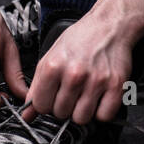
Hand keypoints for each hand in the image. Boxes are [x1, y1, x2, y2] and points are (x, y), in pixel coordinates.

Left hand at [23, 0, 143, 124]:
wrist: (110, 25)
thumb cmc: (82, 38)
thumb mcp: (52, 56)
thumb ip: (38, 86)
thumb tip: (28, 114)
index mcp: (54, 66)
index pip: (41, 105)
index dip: (46, 103)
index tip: (52, 97)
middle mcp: (74, 74)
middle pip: (61, 114)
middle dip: (64, 106)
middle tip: (71, 93)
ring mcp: (96, 81)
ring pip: (81, 119)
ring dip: (82, 111)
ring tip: (85, 95)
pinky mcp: (115, 85)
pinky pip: (104, 116)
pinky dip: (102, 111)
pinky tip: (99, 98)